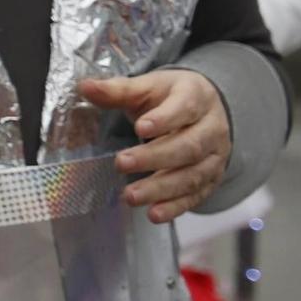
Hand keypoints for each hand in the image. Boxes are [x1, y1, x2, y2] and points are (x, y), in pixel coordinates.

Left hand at [80, 69, 230, 222]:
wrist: (206, 110)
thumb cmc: (170, 97)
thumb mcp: (147, 87)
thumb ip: (118, 90)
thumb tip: (85, 87)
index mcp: (197, 97)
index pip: (184, 108)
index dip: (164, 119)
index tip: (140, 128)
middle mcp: (212, 129)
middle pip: (188, 146)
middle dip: (155, 158)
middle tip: (122, 163)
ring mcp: (215, 157)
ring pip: (192, 175)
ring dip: (161, 188)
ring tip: (131, 195)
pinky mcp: (211, 180)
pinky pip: (196, 196)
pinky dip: (175, 207)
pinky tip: (154, 214)